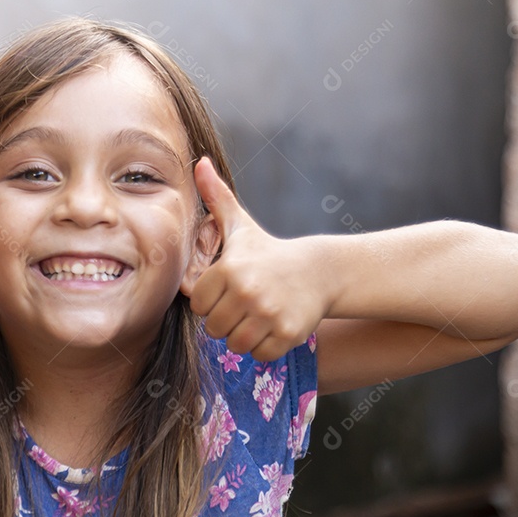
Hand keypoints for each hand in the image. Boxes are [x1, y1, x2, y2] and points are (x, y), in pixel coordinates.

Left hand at [187, 158, 328, 361]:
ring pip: (235, 344)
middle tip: (244, 304)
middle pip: (214, 327)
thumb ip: (216, 197)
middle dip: (226, 319)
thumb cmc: (268, 251)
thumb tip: (199, 162)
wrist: (318, 271)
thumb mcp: (240, 224)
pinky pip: (259, 354)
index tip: (228, 288)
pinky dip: (264, 346)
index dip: (212, 299)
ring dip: (243, 334)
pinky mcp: (287, 335)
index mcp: (230, 269)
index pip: (199, 304)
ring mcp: (269, 315)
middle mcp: (248, 293)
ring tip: (256, 315)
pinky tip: (272, 326)